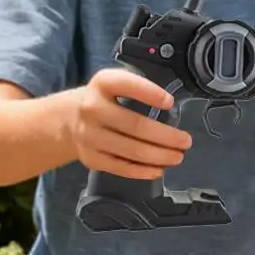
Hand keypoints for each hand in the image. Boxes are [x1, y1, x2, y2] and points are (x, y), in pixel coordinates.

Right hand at [71, 68, 190, 178]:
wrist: (69, 119)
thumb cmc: (105, 100)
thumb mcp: (115, 85)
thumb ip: (138, 90)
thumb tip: (171, 108)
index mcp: (102, 84)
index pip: (126, 85)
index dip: (149, 93)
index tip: (170, 102)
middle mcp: (93, 109)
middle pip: (135, 126)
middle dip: (166, 136)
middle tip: (186, 142)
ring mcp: (90, 136)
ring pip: (131, 150)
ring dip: (160, 156)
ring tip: (178, 157)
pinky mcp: (91, 158)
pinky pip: (121, 167)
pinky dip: (143, 170)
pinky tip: (159, 169)